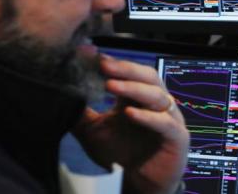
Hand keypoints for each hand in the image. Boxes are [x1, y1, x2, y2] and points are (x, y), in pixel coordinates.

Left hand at [71, 56, 188, 193]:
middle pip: (147, 76)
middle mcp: (156, 103)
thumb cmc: (121, 152)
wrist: (142, 181)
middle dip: (126, 69)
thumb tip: (61, 95)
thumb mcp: (94, 131)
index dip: (114, 63)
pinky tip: (130, 113)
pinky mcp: (177, 137)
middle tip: (104, 65)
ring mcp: (169, 118)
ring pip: (157, 95)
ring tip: (111, 85)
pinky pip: (165, 123)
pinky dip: (148, 117)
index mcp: (139, 96)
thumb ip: (81, 114)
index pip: (130, 72)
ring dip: (134, 88)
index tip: (92, 56)